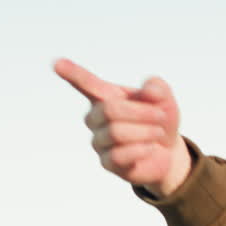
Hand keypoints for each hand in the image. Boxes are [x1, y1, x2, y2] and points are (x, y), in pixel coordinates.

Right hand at [55, 58, 191, 197]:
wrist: (168, 151)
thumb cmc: (159, 119)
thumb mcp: (164, 99)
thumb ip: (157, 88)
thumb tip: (149, 91)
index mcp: (106, 97)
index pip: (86, 83)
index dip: (72, 73)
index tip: (57, 63)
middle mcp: (96, 118)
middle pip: (110, 110)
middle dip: (142, 112)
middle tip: (161, 116)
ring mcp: (99, 141)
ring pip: (117, 133)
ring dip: (146, 131)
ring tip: (157, 132)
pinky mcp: (106, 162)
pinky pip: (120, 154)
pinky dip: (142, 149)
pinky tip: (149, 148)